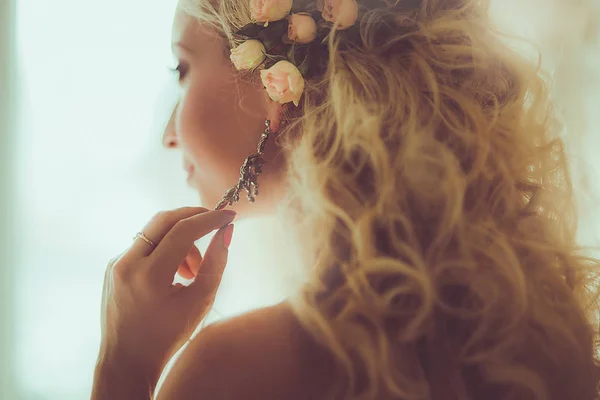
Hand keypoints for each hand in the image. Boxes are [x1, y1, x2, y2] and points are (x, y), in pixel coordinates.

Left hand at [97, 207, 235, 383]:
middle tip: (215, 223)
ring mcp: (116, 263)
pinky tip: (174, 275)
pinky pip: (143, 245)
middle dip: (193, 217)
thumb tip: (227, 231)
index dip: (210, 219)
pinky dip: (164, 250)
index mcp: (149, 275)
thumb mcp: (200, 301)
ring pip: (154, 232)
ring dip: (180, 239)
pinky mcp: (112, 266)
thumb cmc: (168, 336)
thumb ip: (216, 263)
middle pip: (165, 219)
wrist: (127, 360)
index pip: (184, 230)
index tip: (229, 216)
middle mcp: (127, 264)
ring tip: (193, 270)